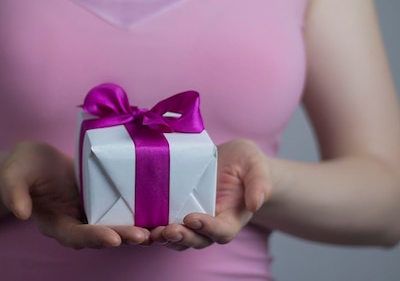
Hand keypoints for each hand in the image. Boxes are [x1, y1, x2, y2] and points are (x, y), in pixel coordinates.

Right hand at [0, 141, 149, 248]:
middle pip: (101, 236)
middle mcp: (76, 224)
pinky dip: (140, 214)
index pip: (74, 236)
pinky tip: (159, 212)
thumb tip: (20, 213)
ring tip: (159, 230)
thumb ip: (14, 192)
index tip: (111, 238)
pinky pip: (122, 211)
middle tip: (144, 236)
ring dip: (137, 231)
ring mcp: (91, 214)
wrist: (37, 159)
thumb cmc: (23, 165)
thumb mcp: (14, 173)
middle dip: (123, 237)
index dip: (93, 238)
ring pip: (116, 227)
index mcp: (55, 223)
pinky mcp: (103, 201)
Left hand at [150, 139, 271, 249]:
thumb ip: (259, 183)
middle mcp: (210, 224)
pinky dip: (152, 227)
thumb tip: (257, 203)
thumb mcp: (255, 165)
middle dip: (182, 237)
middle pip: (196, 240)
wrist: (229, 159)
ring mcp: (191, 219)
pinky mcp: (174, 210)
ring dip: (164, 237)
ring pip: (177, 238)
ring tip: (152, 232)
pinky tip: (139, 224)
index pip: (221, 231)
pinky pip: (163, 224)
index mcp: (231, 218)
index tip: (193, 218)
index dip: (208, 228)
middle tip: (168, 230)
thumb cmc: (245, 163)